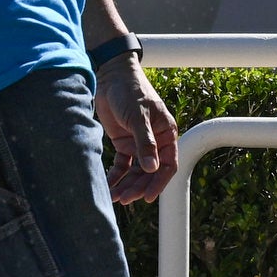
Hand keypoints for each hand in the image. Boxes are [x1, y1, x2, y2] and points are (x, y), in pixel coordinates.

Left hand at [94, 53, 178, 205]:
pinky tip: (109, 186)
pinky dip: (116, 176)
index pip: (167, 165)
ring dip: (127, 184)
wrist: (111, 77)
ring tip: (114, 197)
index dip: (159, 182)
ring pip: (136, 171)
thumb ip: (145, 143)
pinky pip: (122, 165)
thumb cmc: (130, 91)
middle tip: (125, 199)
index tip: (148, 197)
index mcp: (166, 134)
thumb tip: (151, 168)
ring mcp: (138, 144)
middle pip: (150, 172)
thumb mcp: (139, 116)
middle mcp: (154, 142)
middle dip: (138, 186)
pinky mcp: (123, 143)